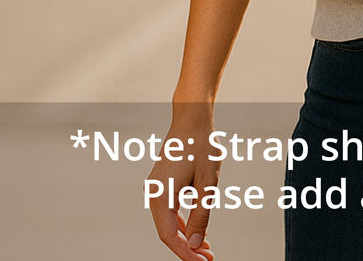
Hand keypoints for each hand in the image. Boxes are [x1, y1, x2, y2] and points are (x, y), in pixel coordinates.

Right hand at [147, 107, 217, 259]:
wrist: (192, 117)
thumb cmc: (202, 145)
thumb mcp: (207, 181)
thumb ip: (200, 214)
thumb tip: (194, 245)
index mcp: (161, 195)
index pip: (169, 236)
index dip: (185, 253)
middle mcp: (154, 194)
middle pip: (166, 231)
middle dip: (187, 247)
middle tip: (208, 257)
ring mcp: (156, 188)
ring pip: (168, 222)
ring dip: (185, 236)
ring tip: (206, 248)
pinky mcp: (162, 183)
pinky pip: (169, 210)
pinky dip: (182, 222)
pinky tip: (196, 230)